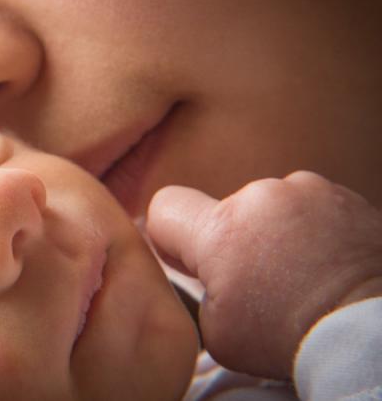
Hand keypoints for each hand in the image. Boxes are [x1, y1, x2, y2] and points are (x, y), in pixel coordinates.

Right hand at [146, 171, 381, 378]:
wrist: (372, 332)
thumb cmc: (293, 336)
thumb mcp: (218, 331)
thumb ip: (200, 288)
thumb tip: (206, 272)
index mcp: (221, 228)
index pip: (166, 205)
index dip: (171, 234)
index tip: (190, 259)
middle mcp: (261, 196)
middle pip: (228, 211)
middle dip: (238, 241)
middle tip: (263, 283)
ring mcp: (308, 190)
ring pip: (274, 208)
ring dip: (281, 233)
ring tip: (303, 275)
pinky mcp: (347, 197)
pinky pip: (315, 208)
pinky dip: (318, 232)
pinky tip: (328, 266)